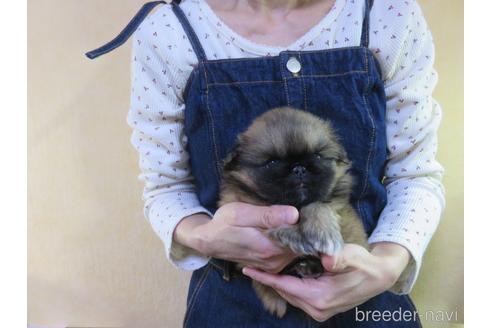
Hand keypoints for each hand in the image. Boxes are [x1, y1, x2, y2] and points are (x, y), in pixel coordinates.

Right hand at [174, 202, 298, 272]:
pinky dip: (290, 244)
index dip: (306, 224)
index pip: (301, 237)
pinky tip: (283, 232)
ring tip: (288, 220)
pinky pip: (289, 255)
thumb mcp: (242, 213)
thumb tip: (294, 214)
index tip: (305, 211)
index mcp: (270, 248)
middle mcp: (274, 261)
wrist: (209, 241)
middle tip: (299, 213)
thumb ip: (268, 215)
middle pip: (301, 245)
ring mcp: (274, 266)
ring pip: (297, 250)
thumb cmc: (224, 223)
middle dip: (302, 230)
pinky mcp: (272, 267)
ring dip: (296, 237)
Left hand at [242, 242, 409, 321]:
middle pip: (285, 292)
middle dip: (269, 279)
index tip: (247, 269)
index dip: (265, 277)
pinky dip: (290, 286)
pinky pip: (299, 297)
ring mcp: (320, 311)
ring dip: (279, 283)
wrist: (379, 276)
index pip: (285, 286)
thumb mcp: (351, 256)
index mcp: (320, 297)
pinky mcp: (322, 309)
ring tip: (264, 268)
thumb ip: (339, 258)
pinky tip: (284, 275)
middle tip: (253, 263)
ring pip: (291, 295)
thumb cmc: (363, 263)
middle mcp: (318, 308)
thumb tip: (328, 259)